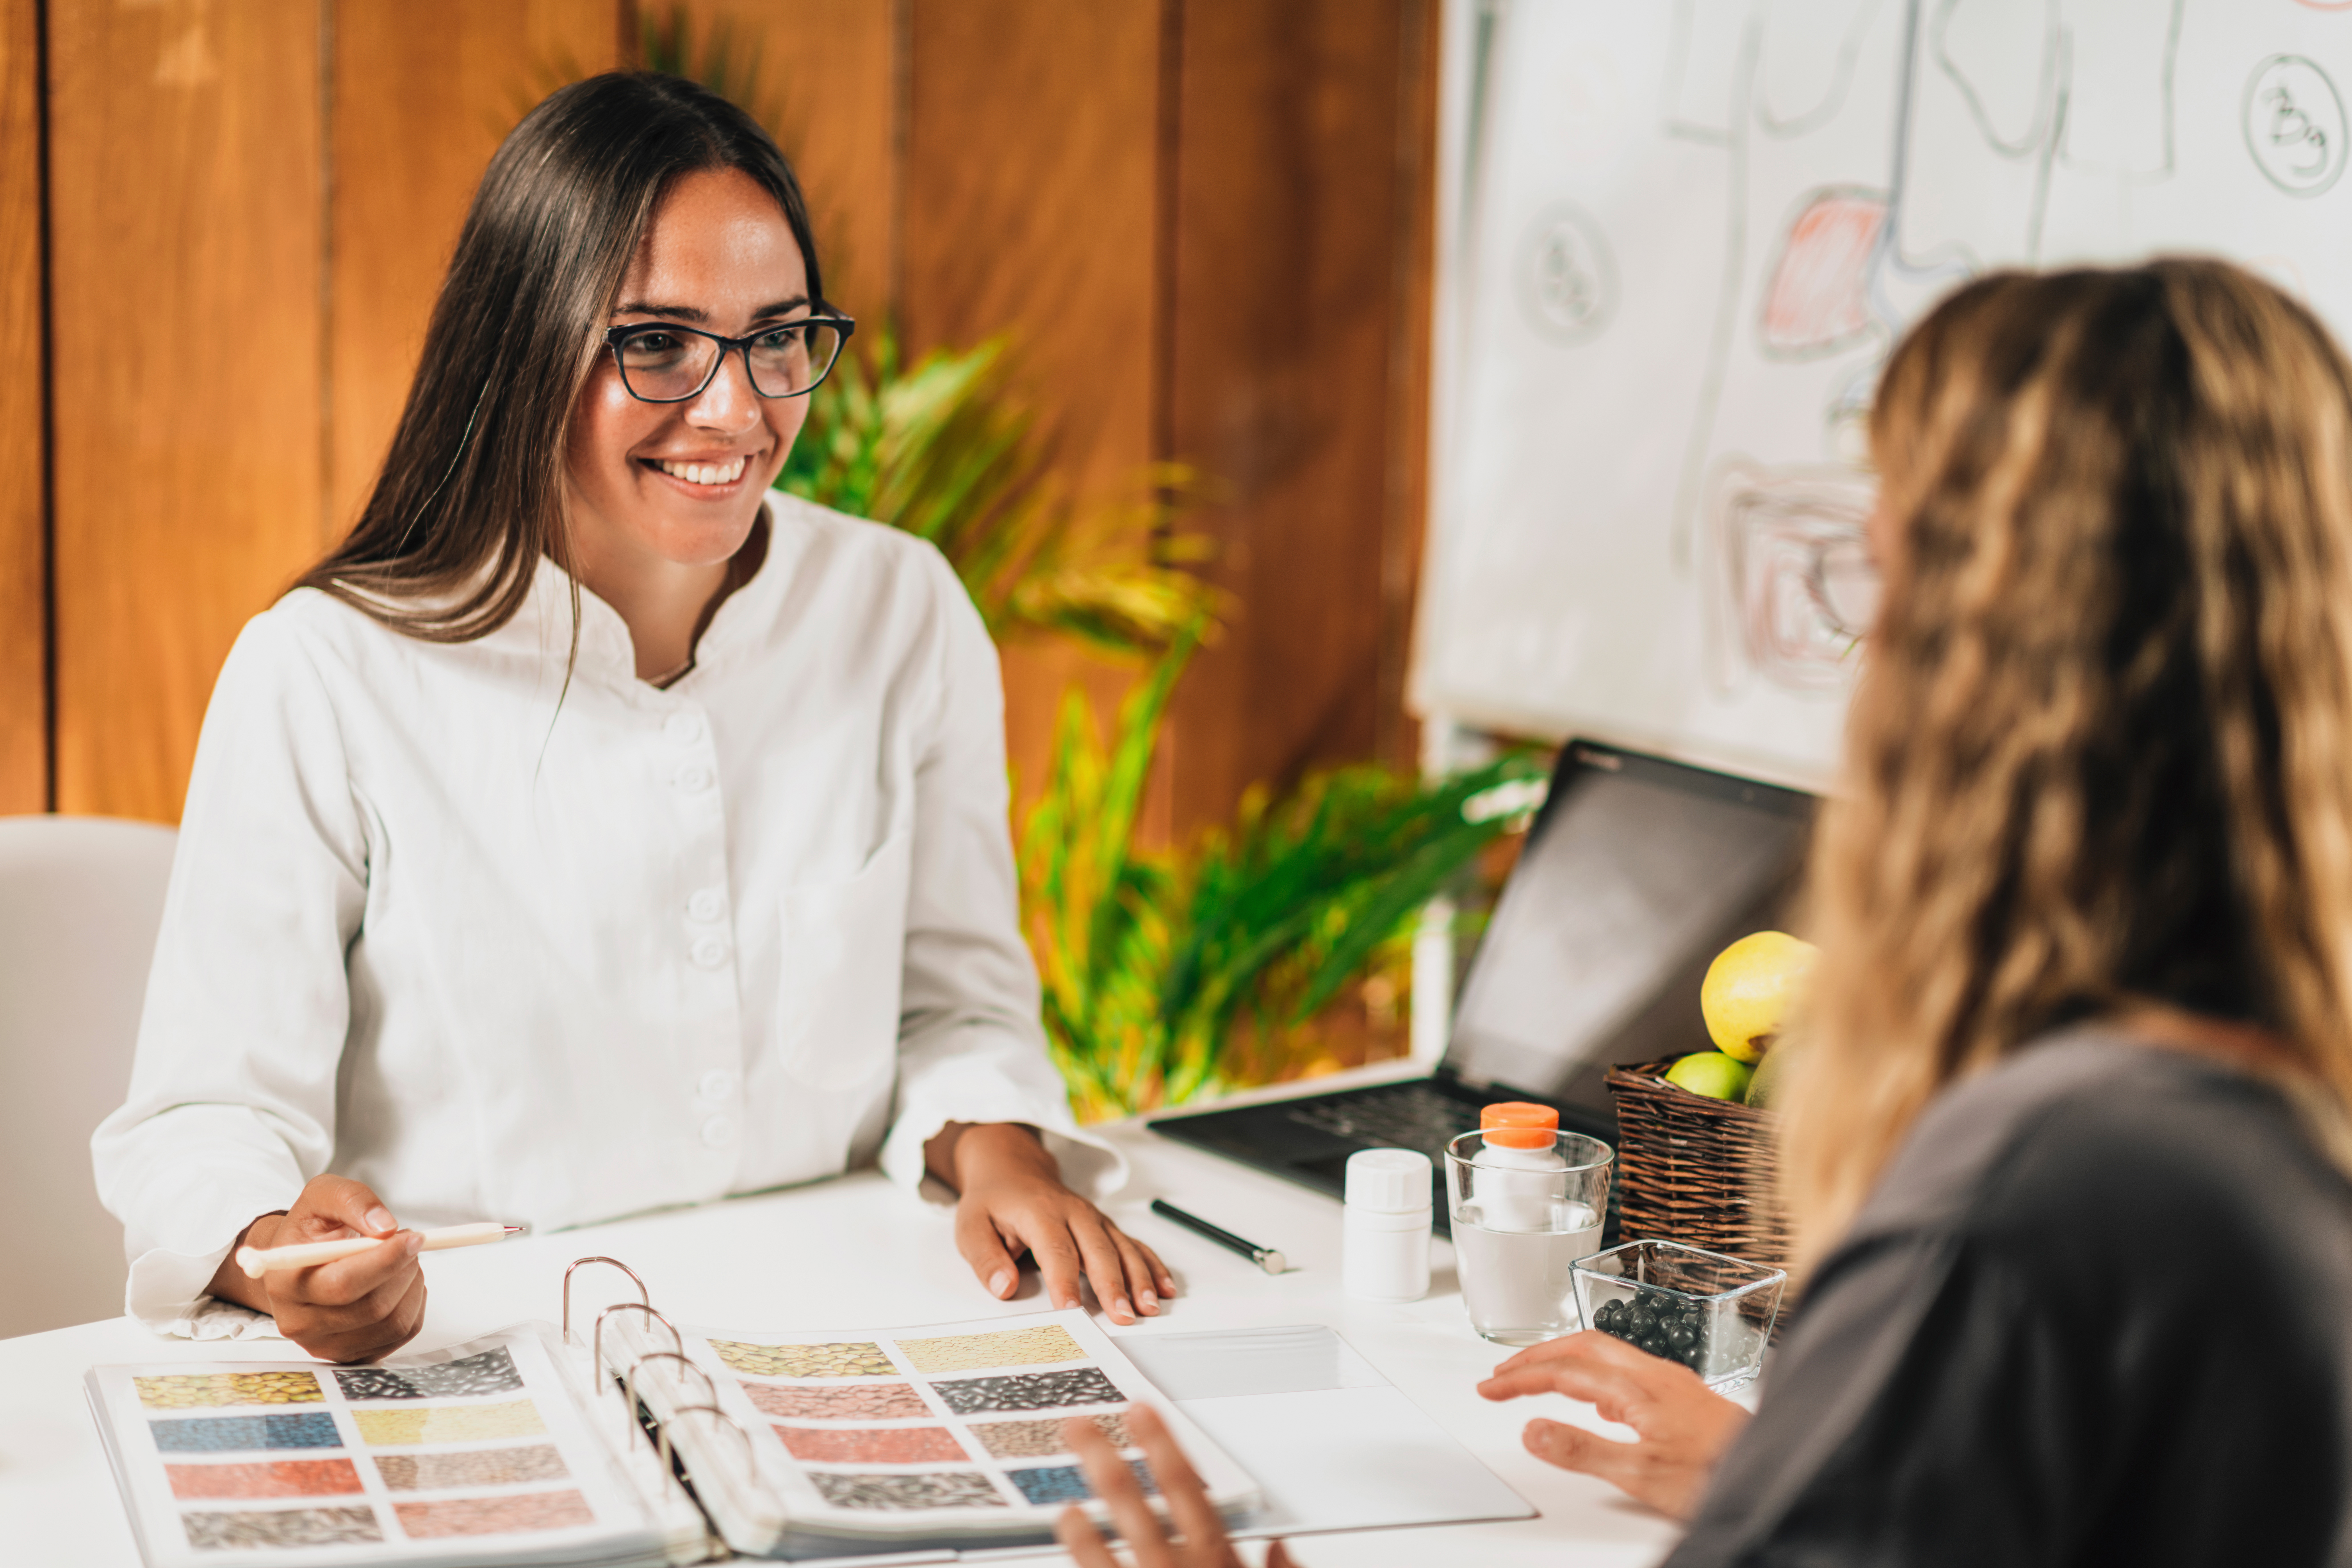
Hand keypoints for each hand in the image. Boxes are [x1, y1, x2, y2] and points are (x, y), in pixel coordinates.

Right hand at [204, 1175, 426, 1363]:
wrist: (298, 1263)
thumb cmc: (310, 1230)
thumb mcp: (322, 1195)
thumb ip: (351, 1200)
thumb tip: (385, 1227)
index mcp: (285, 1283)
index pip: (343, 1284)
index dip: (386, 1261)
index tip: (412, 1237)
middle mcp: (299, 1322)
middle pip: (372, 1308)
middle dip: (403, 1270)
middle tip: (410, 1242)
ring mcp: (323, 1344)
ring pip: (392, 1323)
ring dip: (412, 1285)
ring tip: (404, 1260)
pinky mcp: (349, 1354)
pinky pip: (401, 1334)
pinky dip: (413, 1304)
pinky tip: (399, 1283)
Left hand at [926, 1121, 1174, 1324]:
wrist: (1012, 1168)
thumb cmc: (992, 1201)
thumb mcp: (971, 1226)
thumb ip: (986, 1258)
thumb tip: (1003, 1286)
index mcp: (1040, 1212)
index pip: (1055, 1250)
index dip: (1064, 1281)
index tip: (1071, 1310)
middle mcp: (1073, 1212)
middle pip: (1098, 1250)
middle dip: (1113, 1285)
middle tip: (1123, 1316)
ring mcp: (1093, 1218)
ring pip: (1122, 1247)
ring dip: (1139, 1277)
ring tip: (1149, 1306)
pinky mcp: (1104, 1225)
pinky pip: (1133, 1244)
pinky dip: (1151, 1265)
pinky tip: (1165, 1286)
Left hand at [1055, 1402, 1292, 1567]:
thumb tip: (1279, 1548)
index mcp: (1217, 1559)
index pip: (1184, 1487)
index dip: (1161, 1444)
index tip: (1139, 1409)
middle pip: (1131, 1506)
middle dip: (1101, 1459)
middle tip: (1076, 1426)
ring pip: (1103, 1558)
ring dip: (1080, 1530)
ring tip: (1066, 1506)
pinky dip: (1086, 1564)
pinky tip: (1077, 1550)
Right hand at [1476, 1330, 1748, 1518]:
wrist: (1774, 1470)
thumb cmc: (1717, 1474)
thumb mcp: (1641, 1474)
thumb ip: (1583, 1450)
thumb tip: (1532, 1429)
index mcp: (1638, 1388)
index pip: (1564, 1370)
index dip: (1522, 1376)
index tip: (1489, 1387)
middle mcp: (1655, 1374)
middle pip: (1582, 1346)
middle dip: (1537, 1355)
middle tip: (1503, 1372)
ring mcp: (1671, 1381)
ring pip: (1605, 1352)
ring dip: (1564, 1359)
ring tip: (1537, 1376)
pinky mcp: (1682, 1394)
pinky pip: (1626, 1368)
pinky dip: (1594, 1372)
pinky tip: (1597, 1398)